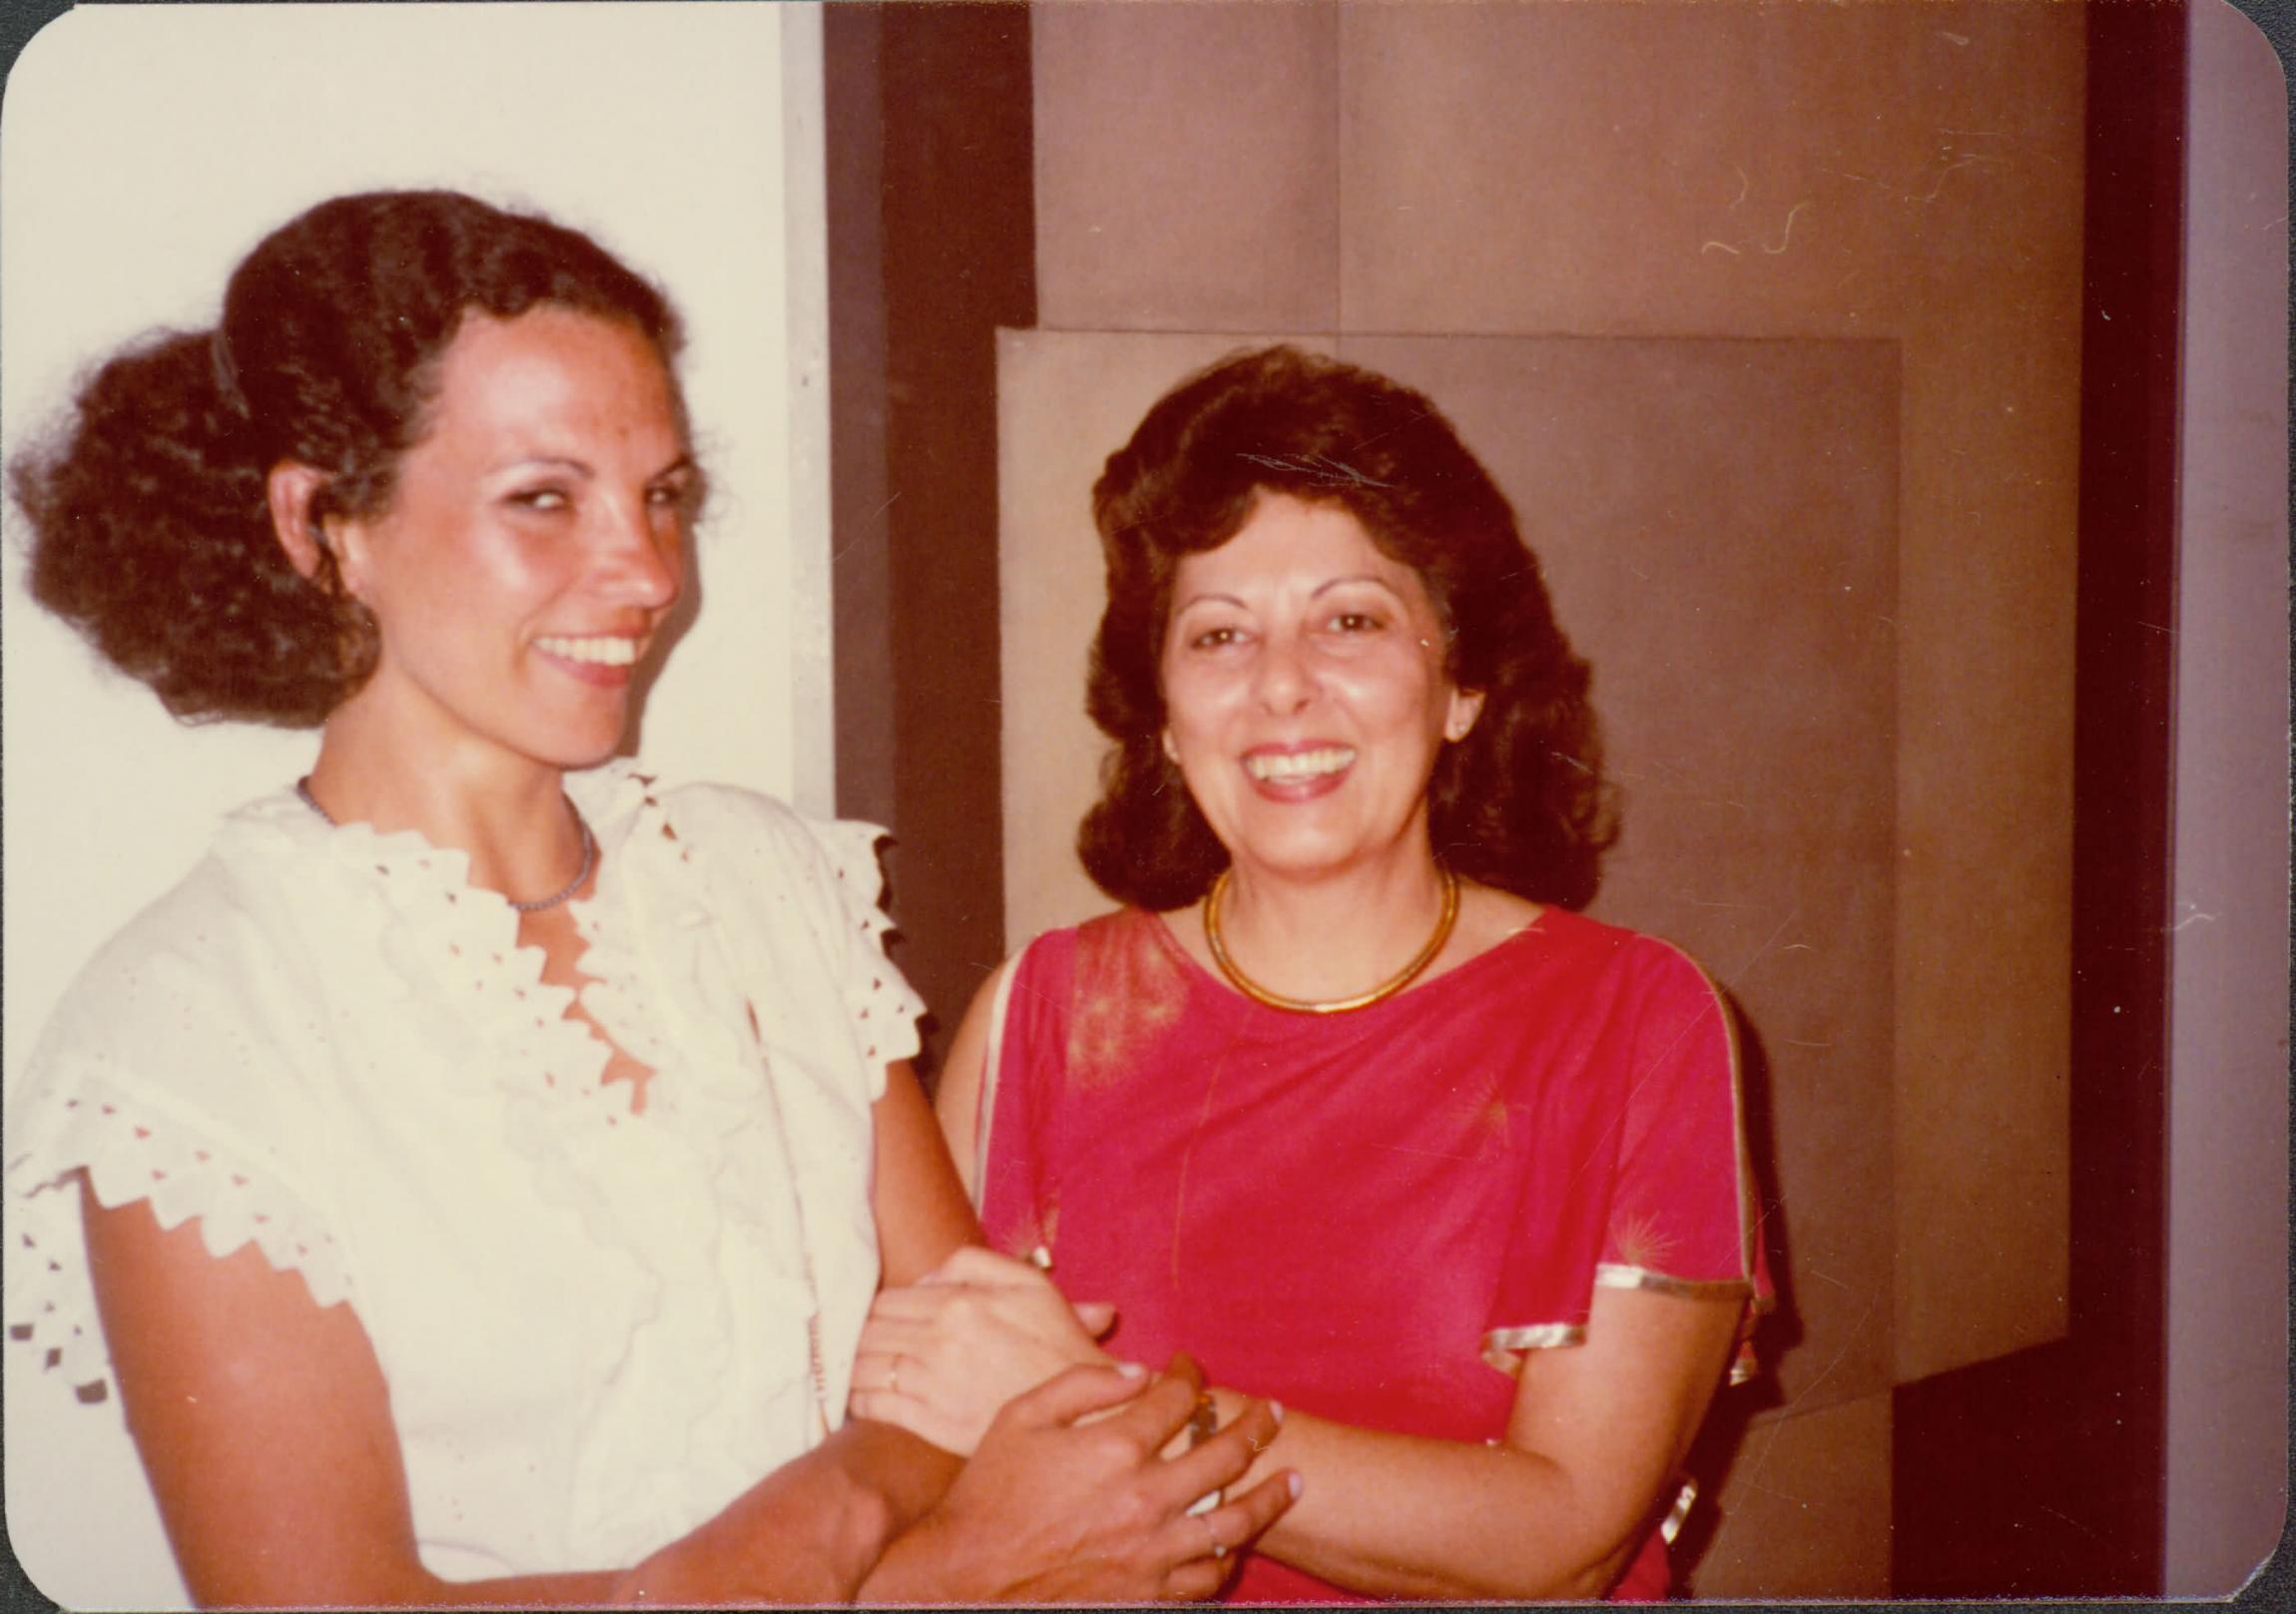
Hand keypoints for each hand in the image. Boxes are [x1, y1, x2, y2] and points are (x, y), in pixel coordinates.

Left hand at [853, 1246, 1116, 1454]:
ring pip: (865, 1367)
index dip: (872, 1309)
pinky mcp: (930, 1423)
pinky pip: (875, 1406)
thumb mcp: (1030, 1283)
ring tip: (848, 1369)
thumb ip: (974, 1264)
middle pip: (870, 1331)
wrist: (1082, 1411)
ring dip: (850, 1366)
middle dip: (855, 1336)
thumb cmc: (1058, 1345)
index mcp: (959, 1302)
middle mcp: (938, 1340)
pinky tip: (856, 1398)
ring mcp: (931, 1383)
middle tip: (850, 1343)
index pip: (888, 1300)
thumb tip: (927, 1278)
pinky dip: (857, 1400)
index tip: (868, 1319)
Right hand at [864, 1354, 1300, 1602]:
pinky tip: (1240, 1543)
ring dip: (1271, 1497)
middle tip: (1274, 1413)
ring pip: (1234, 1522)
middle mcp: (1144, 1499)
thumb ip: (1082, 1384)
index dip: (1191, 1377)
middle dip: (1256, 1426)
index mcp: (1114, 1448)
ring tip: (1295, 1481)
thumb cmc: (987, 1493)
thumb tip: (1139, 1371)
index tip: (1192, 1369)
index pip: (1178, 1399)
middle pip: (1225, 1454)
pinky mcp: (1148, 1595)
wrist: (966, 1580)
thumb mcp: (1020, 1417)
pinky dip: (1230, 1558)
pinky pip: (1208, 1579)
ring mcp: (1152, 1552)